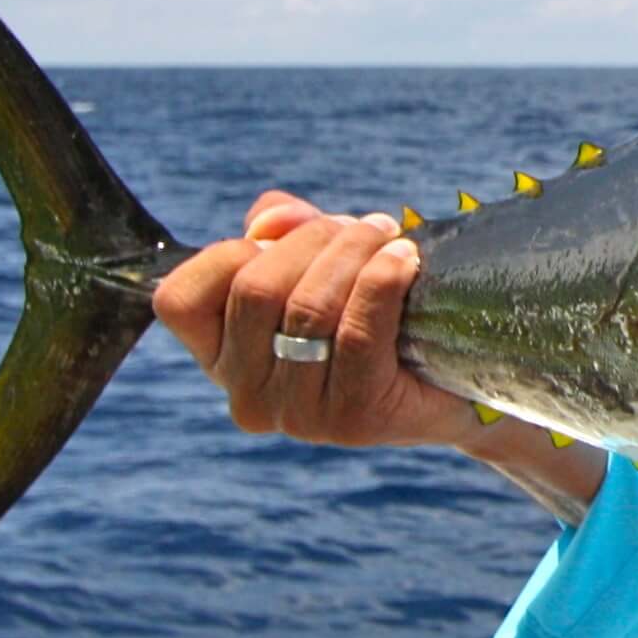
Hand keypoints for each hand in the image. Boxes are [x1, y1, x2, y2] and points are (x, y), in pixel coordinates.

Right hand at [153, 191, 474, 449]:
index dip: (232, 251)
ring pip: (309, 308)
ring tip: (388, 237)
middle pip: (256, 290)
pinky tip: (405, 260)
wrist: (455, 378)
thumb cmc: (372, 309)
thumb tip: (271, 218)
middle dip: (314, 240)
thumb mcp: (314, 262)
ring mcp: (297, 415)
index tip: (290, 234)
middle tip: (364, 227)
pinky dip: (382, 281)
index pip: (182, 299)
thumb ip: (278, 230)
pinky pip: (359, 333)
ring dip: (354, 253)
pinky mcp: (353, 419)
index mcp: (220, 357)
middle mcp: (246, 395)